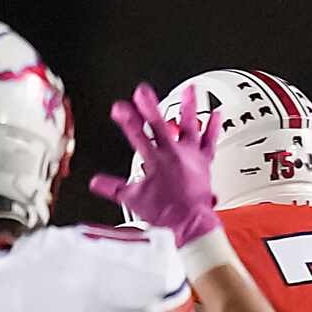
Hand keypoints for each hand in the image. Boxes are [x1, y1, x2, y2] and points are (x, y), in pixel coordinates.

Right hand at [88, 83, 223, 245]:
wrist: (191, 223)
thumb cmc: (167, 214)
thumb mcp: (134, 200)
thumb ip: (113, 188)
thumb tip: (95, 182)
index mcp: (156, 161)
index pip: (136, 135)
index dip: (127, 120)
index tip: (119, 107)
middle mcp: (174, 155)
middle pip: (160, 125)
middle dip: (149, 106)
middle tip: (143, 91)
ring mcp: (191, 156)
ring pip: (190, 127)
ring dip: (189, 107)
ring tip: (189, 89)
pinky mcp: (204, 162)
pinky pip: (210, 142)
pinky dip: (213, 127)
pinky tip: (216, 113)